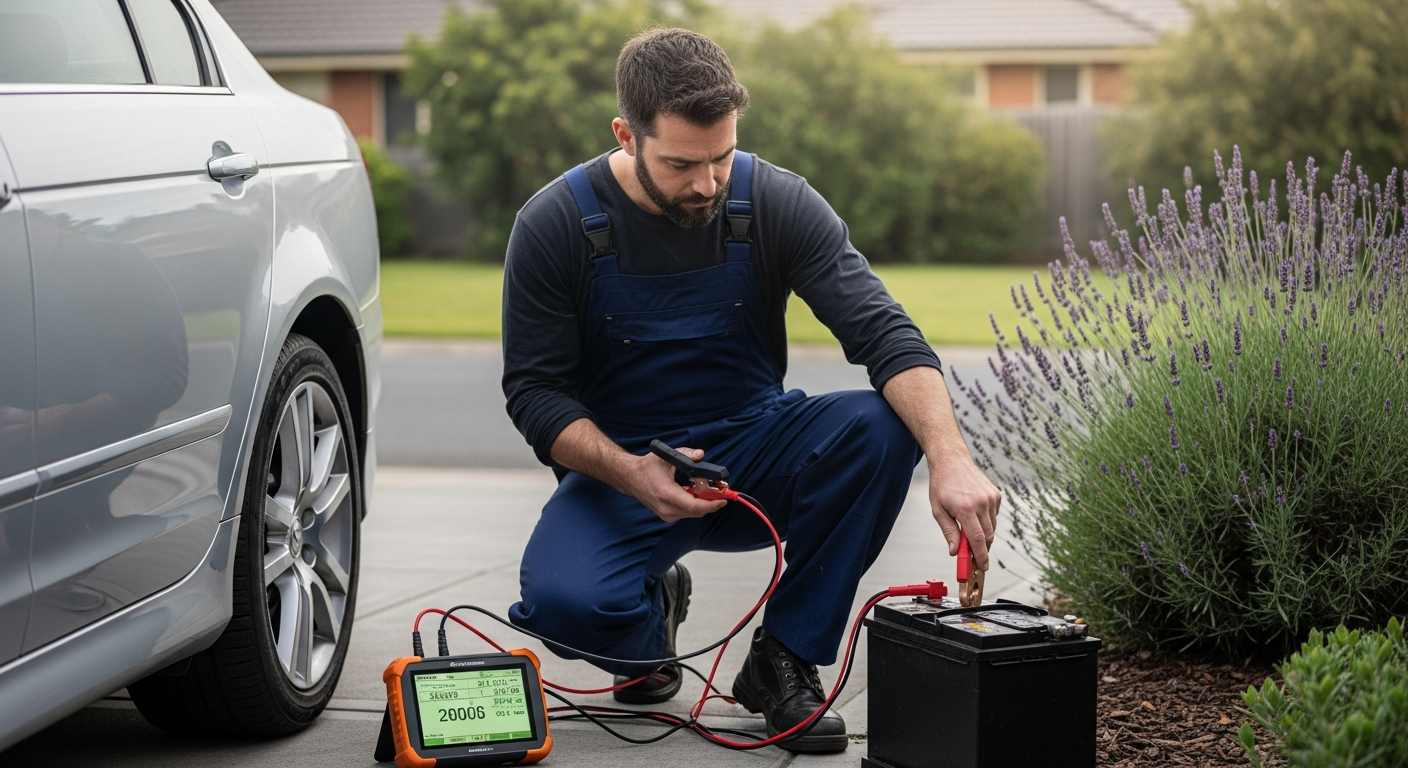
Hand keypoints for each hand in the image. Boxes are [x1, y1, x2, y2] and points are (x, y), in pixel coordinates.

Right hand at [626, 446, 726, 522]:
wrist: (630, 478)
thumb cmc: (647, 467)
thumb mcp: (666, 456)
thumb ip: (685, 454)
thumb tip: (700, 455)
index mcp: (666, 494)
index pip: (694, 506)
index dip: (712, 504)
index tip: (723, 499)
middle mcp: (666, 508)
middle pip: (697, 511)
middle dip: (711, 502)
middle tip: (720, 491)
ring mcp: (666, 515)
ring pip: (693, 513)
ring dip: (703, 503)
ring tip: (706, 490)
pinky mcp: (666, 516)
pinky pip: (687, 513)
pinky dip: (695, 505)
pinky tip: (695, 493)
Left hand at [929, 454, 1001, 569]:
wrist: (951, 461)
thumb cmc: (942, 486)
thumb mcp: (938, 510)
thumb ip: (949, 532)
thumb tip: (955, 552)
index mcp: (965, 508)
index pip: (977, 540)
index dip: (981, 557)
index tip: (982, 567)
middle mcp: (982, 503)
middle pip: (988, 536)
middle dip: (982, 548)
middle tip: (973, 555)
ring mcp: (991, 498)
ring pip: (992, 527)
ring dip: (983, 534)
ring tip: (968, 528)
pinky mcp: (997, 494)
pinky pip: (994, 516)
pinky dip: (986, 521)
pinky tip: (974, 514)